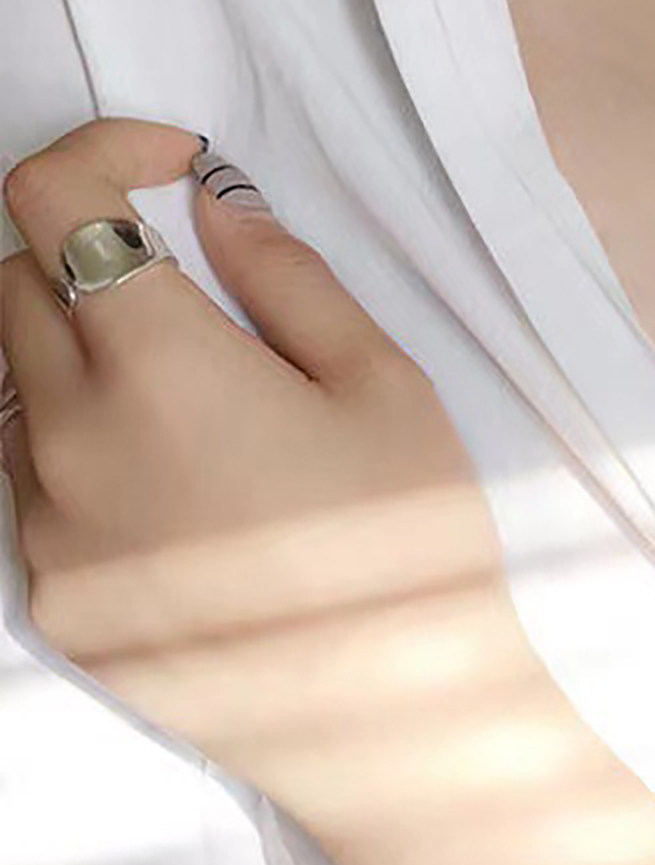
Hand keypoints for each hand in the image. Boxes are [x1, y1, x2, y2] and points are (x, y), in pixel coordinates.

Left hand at [0, 119, 654, 864]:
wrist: (389, 718)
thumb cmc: (405, 536)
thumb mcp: (382, 381)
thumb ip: (287, 276)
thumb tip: (216, 206)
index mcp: (156, 368)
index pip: (51, 199)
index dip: (107, 145)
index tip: (179, 164)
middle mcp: (66, 439)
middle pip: (9, 277)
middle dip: (88, 234)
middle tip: (192, 263)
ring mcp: (44, 524)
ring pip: (10, 374)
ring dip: (77, 332)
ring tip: (194, 374)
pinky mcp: (50, 590)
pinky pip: (27, 467)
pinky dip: (78, 424)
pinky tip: (180, 468)